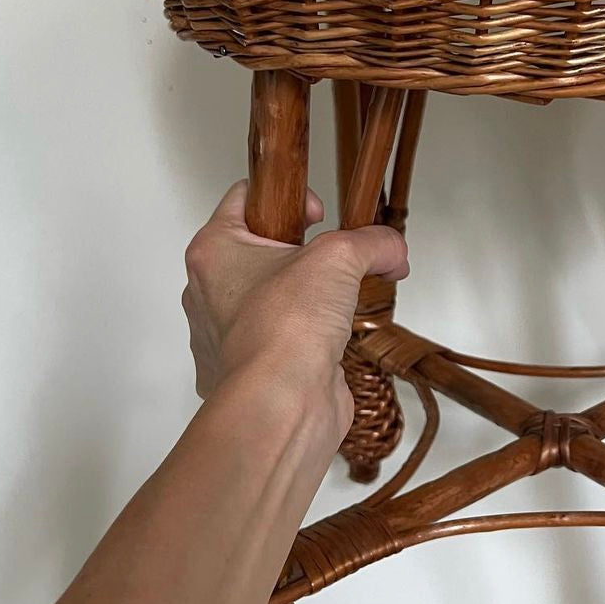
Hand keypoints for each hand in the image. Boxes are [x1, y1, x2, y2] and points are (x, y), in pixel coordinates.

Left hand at [181, 182, 408, 435]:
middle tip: (338, 262)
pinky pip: (286, 341)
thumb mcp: (341, 257)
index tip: (320, 216)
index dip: (290, 197)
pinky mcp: (254, 372)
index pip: (244, 197)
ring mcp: (228, 336)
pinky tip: (336, 342)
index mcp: (214, 251)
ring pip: (275, 299)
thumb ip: (374, 242)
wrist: (283, 405)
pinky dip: (312, 339)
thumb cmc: (284, 329)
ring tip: (343, 304)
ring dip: (312, 298)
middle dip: (307, 253)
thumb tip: (393, 250)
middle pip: (262, 251)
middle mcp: (211, 293)